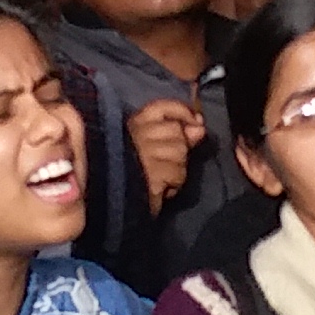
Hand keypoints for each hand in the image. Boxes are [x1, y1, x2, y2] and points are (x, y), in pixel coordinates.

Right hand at [128, 99, 206, 214]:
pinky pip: (177, 173)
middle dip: (179, 148)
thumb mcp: (156, 150)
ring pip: (180, 151)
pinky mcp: (150, 174)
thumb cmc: (137, 176)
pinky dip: (174, 184)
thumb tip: (200, 126)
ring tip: (160, 177)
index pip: (161, 107)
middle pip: (176, 130)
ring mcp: (142, 154)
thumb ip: (178, 134)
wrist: (115, 207)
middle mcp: (135, 135)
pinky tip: (161, 189)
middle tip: (163, 163)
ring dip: (176, 168)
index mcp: (132, 126)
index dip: (181, 112)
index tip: (195, 121)